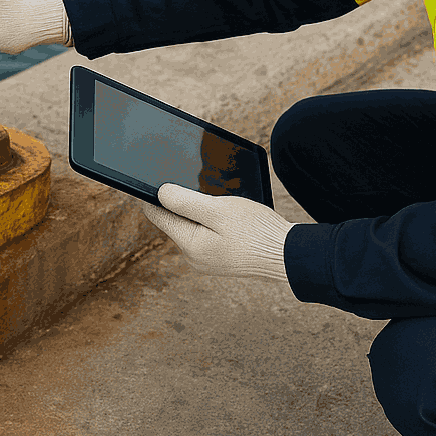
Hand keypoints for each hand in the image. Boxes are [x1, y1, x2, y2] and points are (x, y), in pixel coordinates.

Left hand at [140, 183, 294, 281]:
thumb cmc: (256, 232)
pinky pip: (206, 233)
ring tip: (216, 198)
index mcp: (190, 245)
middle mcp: (194, 256)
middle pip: (174, 219)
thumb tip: (159, 192)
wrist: (288, 255)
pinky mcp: (219, 257)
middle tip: (192, 180)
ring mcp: (207, 259)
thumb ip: (187, 202)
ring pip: (191, 225)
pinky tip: (226, 213)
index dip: (151, 192)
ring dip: (198, 209)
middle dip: (179, 200)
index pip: (157, 214)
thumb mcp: (219, 210)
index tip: (147, 175)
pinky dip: (211, 219)